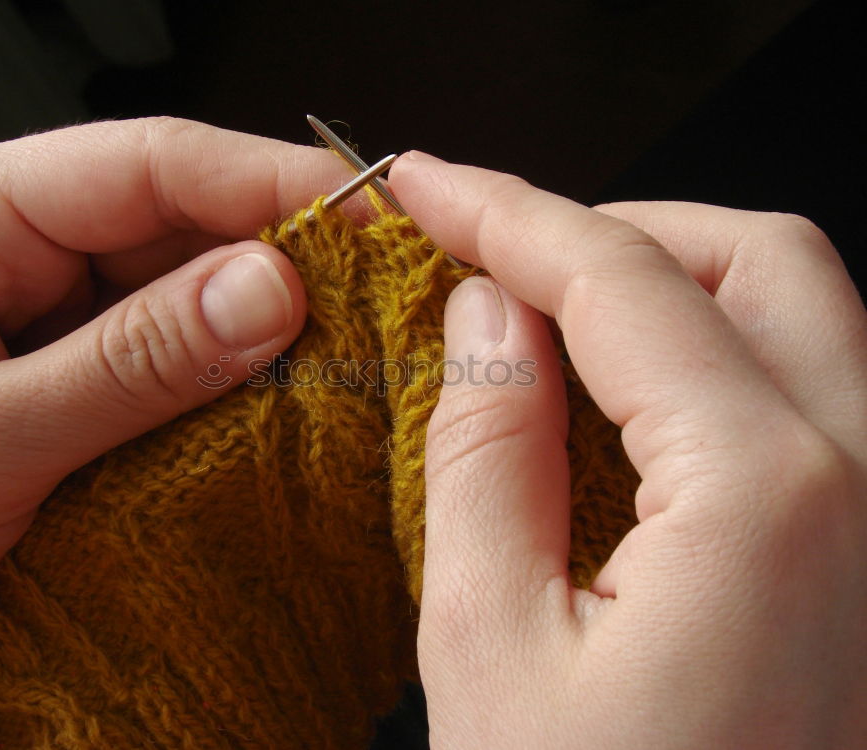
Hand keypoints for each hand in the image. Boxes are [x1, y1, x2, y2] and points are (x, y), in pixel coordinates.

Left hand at [0, 118, 347, 694]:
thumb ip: (128, 365)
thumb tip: (270, 294)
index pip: (149, 166)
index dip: (269, 183)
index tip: (369, 214)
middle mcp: (14, 258)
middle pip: (180, 231)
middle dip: (281, 267)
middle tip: (377, 305)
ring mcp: (48, 332)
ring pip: (186, 308)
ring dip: (262, 341)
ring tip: (349, 363)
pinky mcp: (72, 400)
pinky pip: (170, 379)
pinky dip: (228, 400)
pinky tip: (284, 417)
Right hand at [389, 152, 866, 747]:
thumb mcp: (489, 646)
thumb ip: (485, 450)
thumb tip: (483, 314)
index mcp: (769, 496)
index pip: (621, 279)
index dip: (507, 211)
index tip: (429, 185)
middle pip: (755, 259)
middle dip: (613, 228)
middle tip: (496, 249)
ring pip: (797, 317)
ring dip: (666, 285)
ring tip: (544, 314)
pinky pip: (804, 398)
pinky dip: (703, 359)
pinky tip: (615, 395)